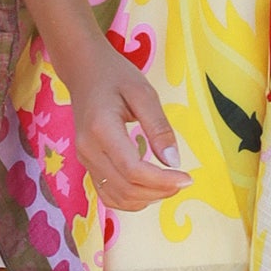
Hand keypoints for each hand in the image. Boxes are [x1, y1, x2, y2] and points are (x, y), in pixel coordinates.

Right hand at [64, 39, 191, 211]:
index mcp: (101, 129)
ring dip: (146, 199)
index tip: (187, 178)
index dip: (162, 181)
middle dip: (159, 192)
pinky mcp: (87, 163)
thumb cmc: (115, 76)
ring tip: (169, 185)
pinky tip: (150, 186)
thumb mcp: (143, 93)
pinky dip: (131, 198)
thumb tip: (174, 162)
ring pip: (116, 197)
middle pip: (125, 189)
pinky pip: (108, 193)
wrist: (84, 71)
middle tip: (183, 181)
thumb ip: (158, 127)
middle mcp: (88, 149)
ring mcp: (84, 159)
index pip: (133, 170)